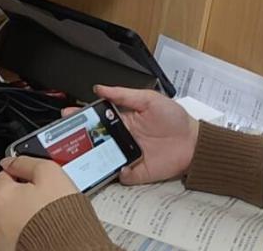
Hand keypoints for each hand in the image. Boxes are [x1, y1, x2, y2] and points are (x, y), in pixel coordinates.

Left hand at [0, 156, 77, 250]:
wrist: (66, 247)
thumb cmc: (58, 214)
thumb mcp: (49, 173)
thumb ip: (27, 162)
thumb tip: (13, 160)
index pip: (7, 174)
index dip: (26, 175)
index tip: (39, 181)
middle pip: (7, 197)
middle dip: (24, 196)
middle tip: (46, 199)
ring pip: (10, 217)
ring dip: (24, 215)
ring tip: (46, 217)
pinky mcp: (7, 250)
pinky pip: (15, 235)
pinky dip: (26, 232)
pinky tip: (43, 230)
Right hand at [63, 85, 198, 184]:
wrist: (194, 142)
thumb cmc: (174, 119)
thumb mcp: (149, 99)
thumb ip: (124, 94)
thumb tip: (100, 87)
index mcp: (123, 119)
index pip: (97, 118)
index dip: (81, 117)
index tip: (68, 116)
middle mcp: (122, 138)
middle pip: (95, 139)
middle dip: (79, 139)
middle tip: (68, 137)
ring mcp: (126, 155)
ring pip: (102, 158)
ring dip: (92, 157)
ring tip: (81, 154)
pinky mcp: (134, 172)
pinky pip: (118, 175)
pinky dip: (114, 173)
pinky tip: (113, 166)